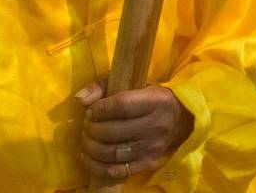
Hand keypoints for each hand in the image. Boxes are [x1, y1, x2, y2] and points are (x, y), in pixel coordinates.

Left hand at [76, 81, 192, 183]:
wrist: (176, 119)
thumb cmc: (146, 98)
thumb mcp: (129, 85)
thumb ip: (102, 87)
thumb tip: (79, 99)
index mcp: (156, 101)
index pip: (121, 106)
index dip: (99, 109)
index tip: (91, 111)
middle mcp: (157, 125)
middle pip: (112, 132)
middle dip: (92, 129)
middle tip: (87, 125)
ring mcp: (153, 147)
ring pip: (112, 153)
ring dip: (91, 147)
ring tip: (87, 139)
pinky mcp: (148, 163)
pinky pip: (116, 171)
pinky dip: (96, 166)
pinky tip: (88, 157)